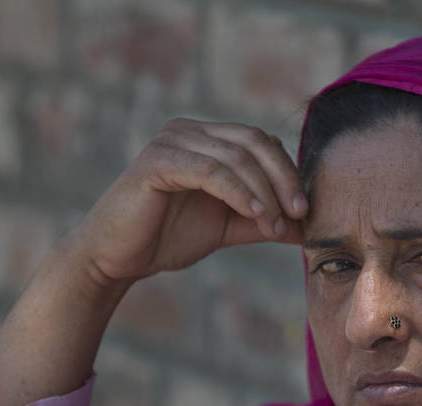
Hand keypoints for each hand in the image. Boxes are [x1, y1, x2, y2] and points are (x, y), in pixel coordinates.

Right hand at [71, 119, 307, 285]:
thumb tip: (305, 227)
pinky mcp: (156, 161)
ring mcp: (171, 142)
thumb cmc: (166, 239)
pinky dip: (238, 191)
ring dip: (263, 192)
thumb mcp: (226, 227)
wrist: (116, 259)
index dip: (288, 174)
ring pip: (236, 157)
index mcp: (206, 139)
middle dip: (283, 178)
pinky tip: (254, 213)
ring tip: (273, 225)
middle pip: (254, 141)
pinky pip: (210, 171)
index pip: (261, 143)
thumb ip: (262, 221)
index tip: (303, 212)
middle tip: (299, 213)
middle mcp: (189, 131)